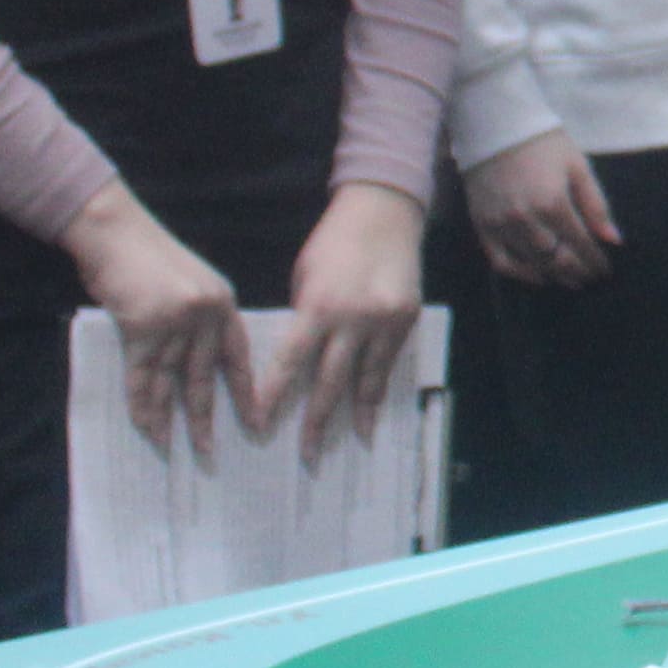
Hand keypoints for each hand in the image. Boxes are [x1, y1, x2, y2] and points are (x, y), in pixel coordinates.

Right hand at [61, 189, 243, 460]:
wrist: (114, 231)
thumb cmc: (147, 256)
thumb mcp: (189, 283)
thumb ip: (199, 319)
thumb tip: (194, 362)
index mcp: (223, 304)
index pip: (239, 357)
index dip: (246, 393)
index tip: (256, 422)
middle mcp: (206, 314)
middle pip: (206, 377)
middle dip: (206, 417)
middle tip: (210, 452)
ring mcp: (176, 320)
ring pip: (171, 381)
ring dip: (170, 418)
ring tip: (173, 449)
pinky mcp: (143, 326)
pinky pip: (142, 376)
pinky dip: (141, 403)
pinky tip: (145, 427)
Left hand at [265, 180, 431, 452]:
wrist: (384, 211)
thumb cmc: (333, 242)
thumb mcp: (306, 280)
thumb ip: (306, 320)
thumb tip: (302, 359)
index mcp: (318, 307)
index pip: (290, 363)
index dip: (274, 398)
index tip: (260, 427)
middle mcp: (353, 319)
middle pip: (330, 383)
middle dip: (317, 422)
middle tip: (308, 456)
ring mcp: (384, 321)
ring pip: (367, 379)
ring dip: (357, 414)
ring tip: (352, 442)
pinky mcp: (407, 319)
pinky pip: (389, 362)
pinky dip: (379, 387)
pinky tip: (373, 409)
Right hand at [464, 128, 617, 289]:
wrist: (496, 126)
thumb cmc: (544, 143)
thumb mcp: (578, 166)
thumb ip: (595, 205)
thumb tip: (613, 240)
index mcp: (554, 202)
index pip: (581, 244)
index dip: (596, 261)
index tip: (606, 270)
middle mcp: (526, 218)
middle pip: (559, 259)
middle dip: (580, 272)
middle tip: (592, 278)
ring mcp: (502, 224)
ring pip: (533, 264)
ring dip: (556, 276)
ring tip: (573, 281)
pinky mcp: (482, 225)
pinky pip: (501, 261)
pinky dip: (521, 274)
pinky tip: (539, 277)